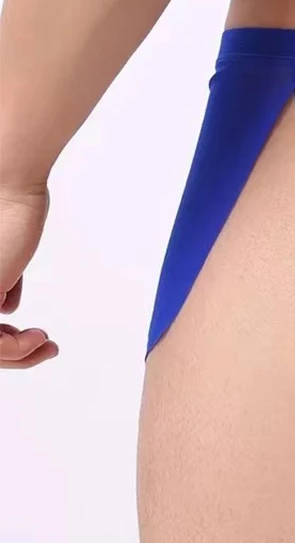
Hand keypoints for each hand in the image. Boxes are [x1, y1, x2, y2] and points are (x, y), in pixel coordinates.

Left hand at [0, 184, 57, 367]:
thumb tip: (6, 309)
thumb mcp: (5, 258)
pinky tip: (39, 338)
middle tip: (42, 347)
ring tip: (43, 343)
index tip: (26, 333)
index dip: (1, 337)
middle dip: (10, 353)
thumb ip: (3, 282)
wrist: (7, 188)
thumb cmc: (8, 211)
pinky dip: (18, 349)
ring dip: (18, 354)